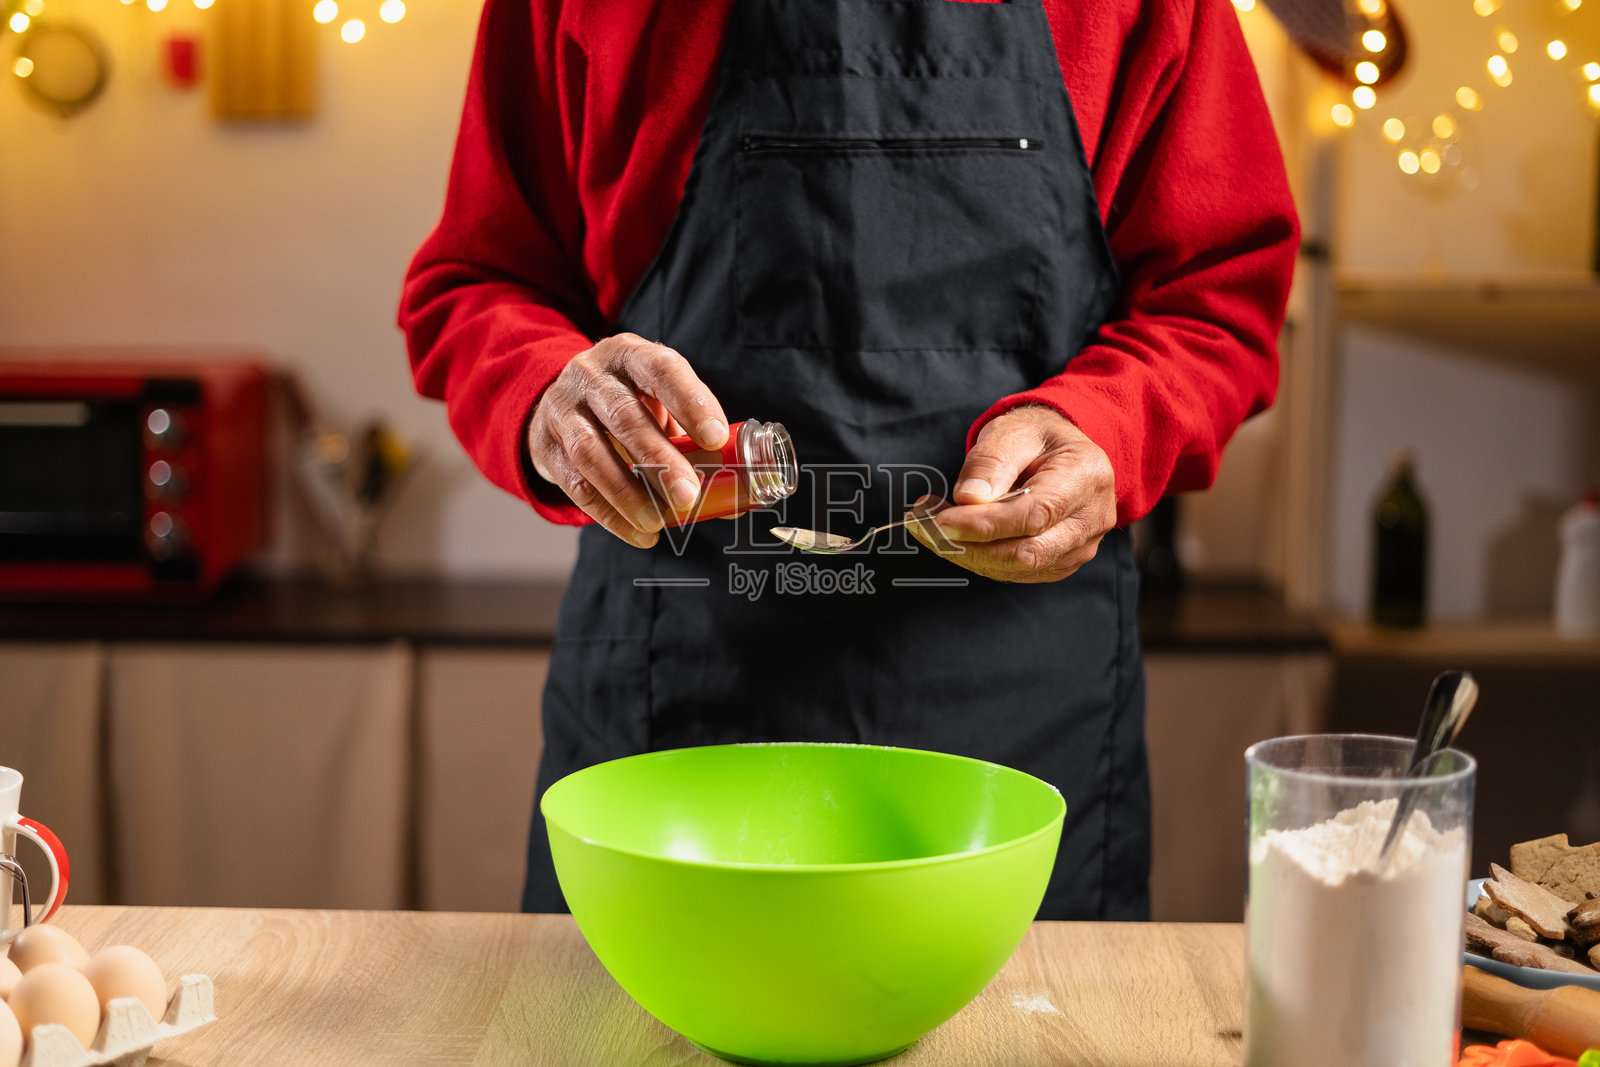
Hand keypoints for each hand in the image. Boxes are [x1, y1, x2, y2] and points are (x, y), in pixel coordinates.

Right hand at [528, 333, 728, 547]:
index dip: (689, 401)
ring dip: (628, 492)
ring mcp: (562, 409)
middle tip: (689, 495)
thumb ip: (691, 440)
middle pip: (625, 416)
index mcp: (629, 355)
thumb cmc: (626, 405)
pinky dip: (610, 514)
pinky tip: (638, 533)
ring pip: (592, 452)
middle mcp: (591, 375)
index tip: (715, 438)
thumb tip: (734, 498)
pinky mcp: (545, 445)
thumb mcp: (656, 403)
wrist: (557, 404)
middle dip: (659, 459)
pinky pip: (576, 485)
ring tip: (659, 522)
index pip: (661, 369)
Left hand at [908, 406, 1116, 582]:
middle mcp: (1092, 518)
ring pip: (1019, 568)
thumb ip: (991, 461)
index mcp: (1085, 476)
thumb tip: (969, 499)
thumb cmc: (1035, 437)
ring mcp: (1081, 546)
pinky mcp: (1061, 561)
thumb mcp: (1012, 430)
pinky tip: (956, 538)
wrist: (1059, 451)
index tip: (939, 521)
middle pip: (1027, 551)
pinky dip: (980, 559)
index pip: (1034, 515)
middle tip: (923, 526)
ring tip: (931, 527)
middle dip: (969, 545)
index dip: (984, 525)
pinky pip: (1017, 572)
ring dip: (968, 553)